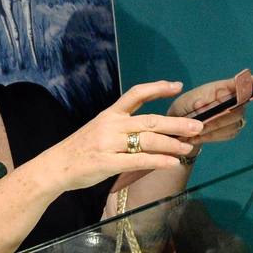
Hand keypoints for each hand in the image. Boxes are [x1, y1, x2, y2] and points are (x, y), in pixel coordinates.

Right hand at [37, 81, 202, 192]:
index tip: (177, 86)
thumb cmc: (80, 150)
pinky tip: (172, 163)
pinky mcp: (107, 163)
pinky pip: (138, 160)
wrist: (55, 166)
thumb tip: (152, 130)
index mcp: (110, 114)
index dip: (157, 88)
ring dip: (172, 144)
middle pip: (150, 120)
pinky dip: (158, 161)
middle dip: (176, 123)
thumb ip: (122, 128)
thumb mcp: (99, 130)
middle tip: (197, 126)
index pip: (136, 94)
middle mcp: (111, 125)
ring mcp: (109, 144)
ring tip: (189, 147)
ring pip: (147, 140)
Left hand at [170, 70, 252, 146]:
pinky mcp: (233, 130)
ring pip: (231, 124)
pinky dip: (212, 136)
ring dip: (212, 129)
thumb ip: (197, 101)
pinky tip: (199, 136)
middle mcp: (235, 101)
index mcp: (225, 87)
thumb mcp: (188, 100)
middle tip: (199, 125)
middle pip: (237, 109)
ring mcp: (237, 116)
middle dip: (218, 118)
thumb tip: (207, 104)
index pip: (243, 84)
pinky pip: (227, 134)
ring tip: (195, 132)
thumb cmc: (186, 106)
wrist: (181, 124)